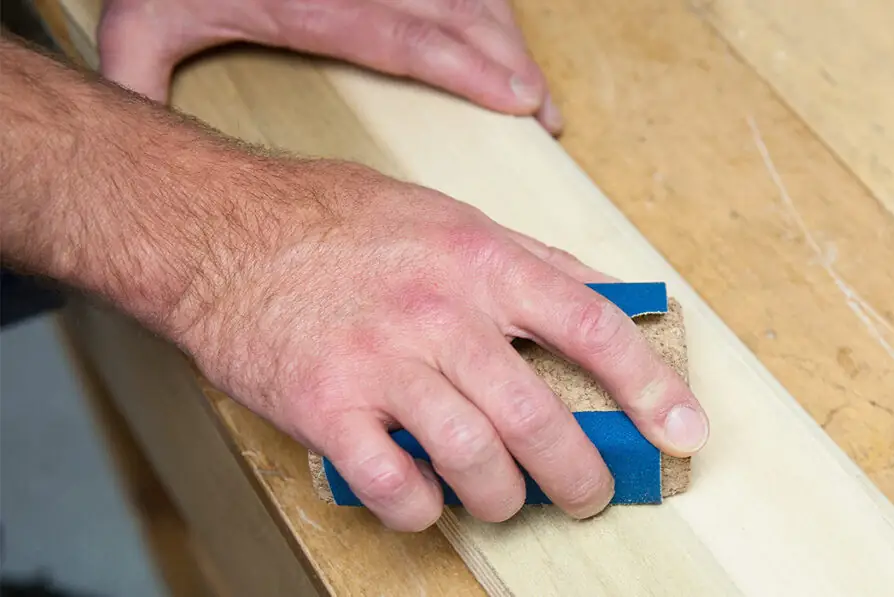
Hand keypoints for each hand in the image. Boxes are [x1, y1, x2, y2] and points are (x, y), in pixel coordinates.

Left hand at [96, 0, 562, 132]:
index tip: (519, 97)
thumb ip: (141, 81)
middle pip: (455, 12)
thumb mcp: (142, 21)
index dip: (470, 68)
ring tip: (532, 84)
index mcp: (312, 0)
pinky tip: (502, 34)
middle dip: (508, 61)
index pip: (408, 36)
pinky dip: (488, 6)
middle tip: (544, 111)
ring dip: (506, 35)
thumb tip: (140, 157)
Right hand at [167, 158, 708, 529]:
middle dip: (580, 474)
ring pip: (478, 460)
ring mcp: (382, 363)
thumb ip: (532, 260)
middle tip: (586, 492)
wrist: (223, 230)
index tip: (683, 430)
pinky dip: (422, 508)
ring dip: (504, 498)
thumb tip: (608, 294)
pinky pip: (395, 485)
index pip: (594, 330)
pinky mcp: (325, 408)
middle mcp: (439, 313)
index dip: (652, 388)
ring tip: (504, 499)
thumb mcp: (449, 217)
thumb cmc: (339, 222)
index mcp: (482, 262)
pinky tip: (426, 498)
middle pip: (541, 418)